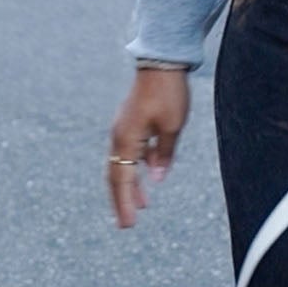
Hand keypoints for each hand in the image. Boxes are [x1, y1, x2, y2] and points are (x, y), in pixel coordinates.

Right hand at [107, 68, 191, 228]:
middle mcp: (120, 136)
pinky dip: (137, 167)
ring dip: (131, 186)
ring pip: (122, 164)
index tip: (129, 224)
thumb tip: (157, 178)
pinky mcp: (132, 123)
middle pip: (116, 176)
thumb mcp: (171, 126)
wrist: (161, 61)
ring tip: (142, 205)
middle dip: (122, 201)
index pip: (122, 179)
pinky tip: (150, 174)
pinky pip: (130, 151)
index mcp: (126, 140)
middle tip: (127, 225)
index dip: (125, 203)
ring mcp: (124, 129)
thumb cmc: (167, 93)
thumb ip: (164, 154)